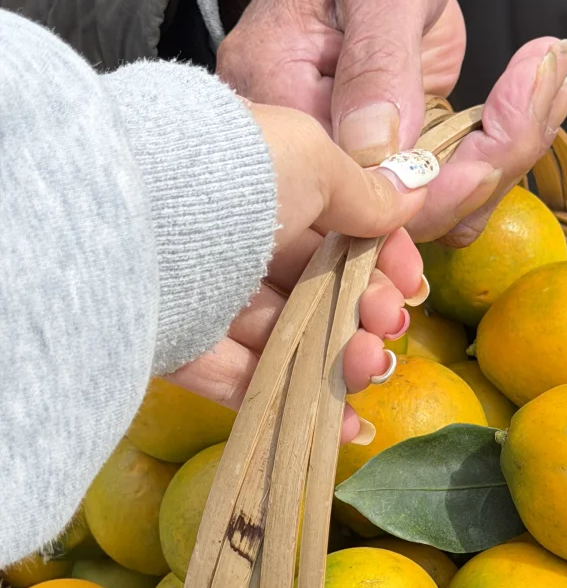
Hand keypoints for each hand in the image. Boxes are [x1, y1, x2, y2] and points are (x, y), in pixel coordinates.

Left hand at [169, 102, 426, 441]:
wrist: (132, 223)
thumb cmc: (229, 174)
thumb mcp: (310, 160)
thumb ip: (362, 188)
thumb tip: (409, 192)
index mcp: (259, 178)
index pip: (336, 225)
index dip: (383, 258)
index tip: (413, 285)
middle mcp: (230, 233)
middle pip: (316, 285)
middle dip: (367, 312)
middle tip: (387, 328)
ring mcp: (202, 293)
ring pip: (287, 336)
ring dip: (340, 361)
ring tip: (366, 370)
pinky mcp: (178, 347)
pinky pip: (244, 381)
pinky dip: (296, 405)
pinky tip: (343, 427)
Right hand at [216, 0, 566, 244]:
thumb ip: (378, 57)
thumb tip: (378, 147)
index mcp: (279, 97)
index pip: (345, 188)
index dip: (425, 189)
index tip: (494, 148)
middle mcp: (305, 149)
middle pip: (393, 217)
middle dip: (484, 169)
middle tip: (543, 85)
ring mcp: (351, 163)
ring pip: (433, 212)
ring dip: (506, 159)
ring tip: (548, 78)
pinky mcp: (392, 164)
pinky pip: (449, 193)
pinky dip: (502, 157)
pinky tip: (536, 98)